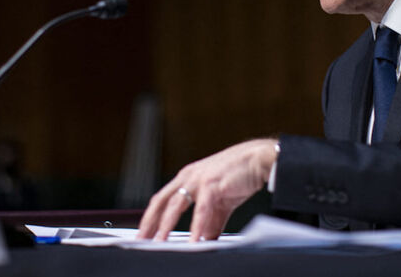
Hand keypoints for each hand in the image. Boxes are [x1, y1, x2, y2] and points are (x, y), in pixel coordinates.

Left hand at [137, 138, 277, 241]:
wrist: (259, 159)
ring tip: (160, 243)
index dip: (151, 216)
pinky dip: (196, 227)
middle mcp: (189, 177)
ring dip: (166, 225)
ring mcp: (199, 179)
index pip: (162, 199)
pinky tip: (194, 240)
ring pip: (175, 205)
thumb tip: (203, 239)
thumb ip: (210, 220)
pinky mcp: (212, 184)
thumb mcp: (220, 201)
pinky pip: (201, 210)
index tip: (144, 232)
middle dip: (150, 222)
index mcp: (187, 178)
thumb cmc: (240, 175)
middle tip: (141, 240)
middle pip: (161, 201)